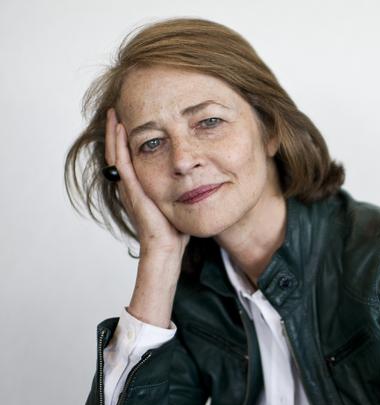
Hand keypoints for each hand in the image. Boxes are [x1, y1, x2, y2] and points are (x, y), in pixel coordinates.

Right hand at [105, 108, 189, 258]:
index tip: (128, 120)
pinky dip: (119, 146)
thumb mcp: (175, 202)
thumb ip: (179, 189)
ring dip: (114, 133)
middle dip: (115, 131)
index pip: (128, 157)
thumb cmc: (173, 231)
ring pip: (115, 154)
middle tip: (115, 110)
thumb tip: (194, 178)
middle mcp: (129, 185)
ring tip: (113, 113)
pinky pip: (122, 163)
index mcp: (138, 187)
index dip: (125, 139)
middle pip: (117, 151)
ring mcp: (129, 188)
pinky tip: (121, 129)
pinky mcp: (133, 191)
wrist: (166, 247)